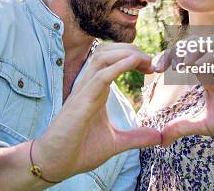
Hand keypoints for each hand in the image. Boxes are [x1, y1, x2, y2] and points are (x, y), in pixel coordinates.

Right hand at [32, 43, 160, 179]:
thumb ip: (136, 137)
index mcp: (96, 91)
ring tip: (146, 61)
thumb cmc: (78, 151)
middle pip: (109, 52)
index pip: (113, 61)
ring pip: (103, 57)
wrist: (55, 163)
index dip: (134, 58)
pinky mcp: (82, 101)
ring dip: (126, 53)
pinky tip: (133, 62)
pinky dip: (118, 66)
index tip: (153, 67)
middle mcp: (89, 86)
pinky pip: (100, 76)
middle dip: (133, 50)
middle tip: (153, 63)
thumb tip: (158, 138)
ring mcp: (84, 91)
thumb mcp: (115, 142)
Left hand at [156, 32, 213, 149]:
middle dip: (177, 50)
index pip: (183, 55)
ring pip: (210, 41)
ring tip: (184, 65)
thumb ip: (182, 127)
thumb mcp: (205, 125)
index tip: (156, 69)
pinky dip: (213, 54)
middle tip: (166, 66)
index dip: (168, 57)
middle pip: (193, 43)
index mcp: (206, 73)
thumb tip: (160, 140)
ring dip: (194, 49)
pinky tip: (202, 67)